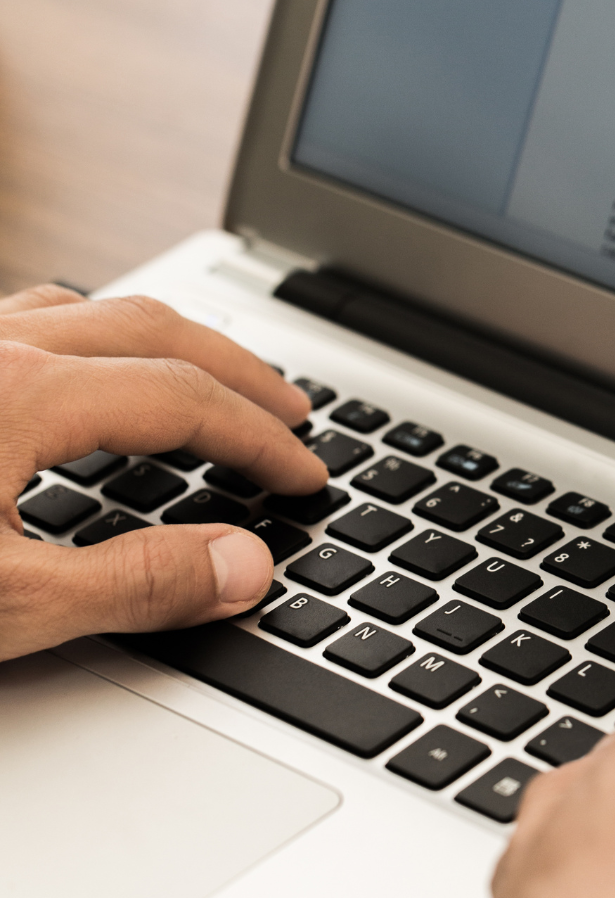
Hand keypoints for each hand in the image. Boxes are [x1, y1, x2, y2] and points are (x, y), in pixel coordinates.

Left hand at [0, 285, 328, 660]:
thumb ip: (134, 585)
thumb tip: (243, 567)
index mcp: (15, 392)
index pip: (182, 399)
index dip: (259, 439)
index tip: (303, 473)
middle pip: (153, 330)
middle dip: (238, 373)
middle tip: (291, 413)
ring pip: (92, 313)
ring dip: (172, 348)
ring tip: (216, 386)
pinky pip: (35, 323)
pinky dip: (101, 345)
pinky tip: (101, 381)